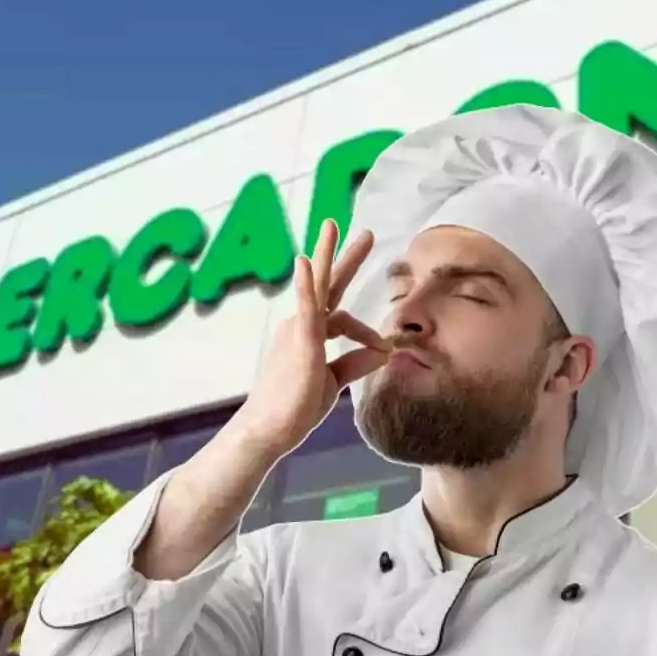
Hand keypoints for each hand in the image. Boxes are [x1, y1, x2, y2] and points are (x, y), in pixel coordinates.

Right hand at [231, 219, 389, 457]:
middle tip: (363, 231)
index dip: (368, 332)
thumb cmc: (295, 408)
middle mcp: (301, 325)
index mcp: (309, 334)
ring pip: (315, 286)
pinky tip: (304, 262)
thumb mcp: (333, 382)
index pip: (340, 314)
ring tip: (332, 225)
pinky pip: (305, 309)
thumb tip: (384, 350)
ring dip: (325, 255)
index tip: (387, 348)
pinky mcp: (300, 343)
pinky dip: (305, 285)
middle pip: (325, 284)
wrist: (269, 430)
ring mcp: (298, 331)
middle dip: (341, 256)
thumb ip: (356, 362)